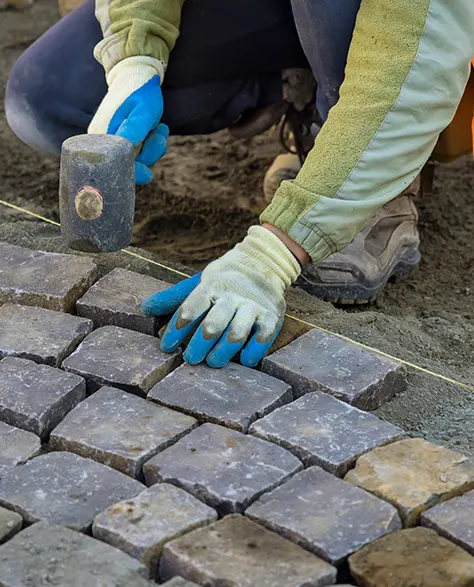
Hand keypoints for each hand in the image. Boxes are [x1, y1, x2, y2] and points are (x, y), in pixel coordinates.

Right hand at [89, 56, 167, 184]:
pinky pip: (139, 151)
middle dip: (148, 155)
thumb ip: (134, 132)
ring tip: (159, 127)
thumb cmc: (139, 92)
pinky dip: (150, 144)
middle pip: (128, 165)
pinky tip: (156, 129)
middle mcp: (102, 142)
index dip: (134, 174)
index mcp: (103, 137)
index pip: (116, 168)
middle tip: (159, 135)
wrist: (135, 74)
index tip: (148, 172)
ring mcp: (111, 142)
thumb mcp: (142, 112)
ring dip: (153, 147)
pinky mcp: (120, 140)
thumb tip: (128, 157)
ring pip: (137, 159)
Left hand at [141, 226, 300, 367]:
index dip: (176, 330)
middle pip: (213, 325)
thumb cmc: (224, 278)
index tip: (166, 346)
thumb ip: (174, 297)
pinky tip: (244, 360)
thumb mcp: (199, 282)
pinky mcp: (272, 316)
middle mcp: (232, 296)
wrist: (264, 260)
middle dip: (198, 345)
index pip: (190, 308)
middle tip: (190, 359)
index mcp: (211, 286)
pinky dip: (253, 351)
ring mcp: (253, 306)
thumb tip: (145, 308)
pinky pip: (263, 337)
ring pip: (236, 333)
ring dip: (222, 352)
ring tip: (212, 362)